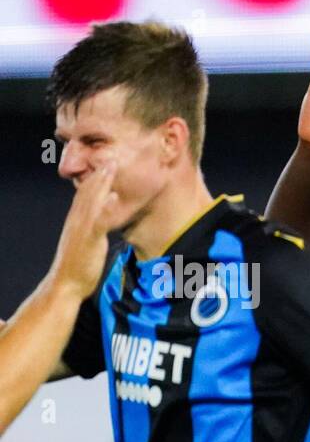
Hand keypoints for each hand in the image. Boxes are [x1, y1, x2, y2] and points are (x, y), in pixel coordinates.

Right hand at [49, 159, 117, 299]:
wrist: (66, 284)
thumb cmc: (79, 267)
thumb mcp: (87, 245)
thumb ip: (93, 232)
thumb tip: (100, 226)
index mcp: (77, 222)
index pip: (85, 196)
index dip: (94, 180)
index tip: (104, 165)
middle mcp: (77, 221)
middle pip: (87, 193)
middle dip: (99, 175)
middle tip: (110, 157)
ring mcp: (82, 229)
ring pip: (91, 202)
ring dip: (101, 184)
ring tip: (111, 166)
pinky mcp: (89, 240)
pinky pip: (98, 222)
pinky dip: (105, 208)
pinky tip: (113, 197)